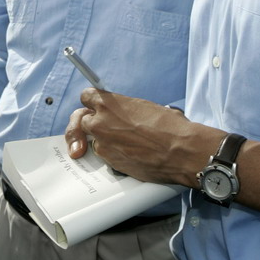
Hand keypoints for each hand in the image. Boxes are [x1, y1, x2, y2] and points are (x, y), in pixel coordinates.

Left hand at [65, 89, 222, 185]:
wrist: (180, 150)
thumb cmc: (170, 126)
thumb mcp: (146, 106)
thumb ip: (127, 109)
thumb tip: (128, 115)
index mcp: (109, 102)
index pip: (86, 96)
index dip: (92, 102)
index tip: (95, 106)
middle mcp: (100, 122)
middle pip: (79, 120)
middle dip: (85, 123)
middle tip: (92, 128)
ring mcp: (102, 144)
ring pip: (92, 140)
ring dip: (102, 140)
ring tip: (122, 142)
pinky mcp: (109, 162)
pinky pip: (104, 156)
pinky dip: (113, 155)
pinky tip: (129, 153)